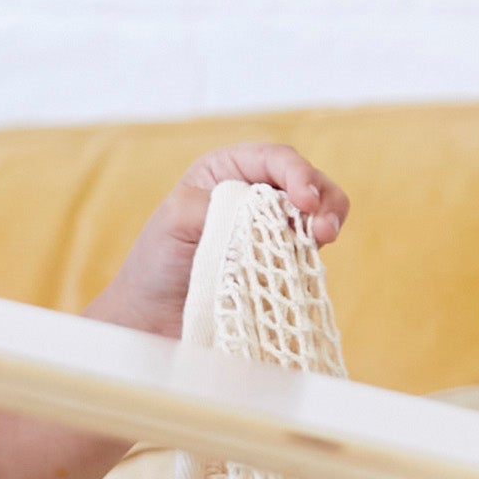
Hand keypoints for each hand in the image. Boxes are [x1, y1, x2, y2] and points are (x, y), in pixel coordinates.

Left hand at [90, 144, 348, 341]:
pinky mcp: (280, 264)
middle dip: (323, 198)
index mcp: (226, 171)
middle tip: (323, 229)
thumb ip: (218, 205)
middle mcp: (253, 194)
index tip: (303, 201)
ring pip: (317, 214)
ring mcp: (271, 230)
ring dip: (327, 223)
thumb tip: (266, 211)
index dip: (298, 173)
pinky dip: (315, 254)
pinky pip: (310, 252)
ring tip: (322, 240)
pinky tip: (308, 262)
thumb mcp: (176, 219)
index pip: (275, 158)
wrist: (151, 320)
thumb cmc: (155, 264)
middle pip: (308, 182)